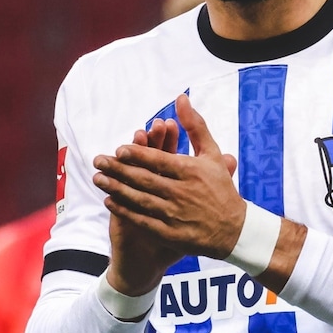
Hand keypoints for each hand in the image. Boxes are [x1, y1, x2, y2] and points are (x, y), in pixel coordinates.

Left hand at [93, 94, 241, 275]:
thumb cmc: (221, 188)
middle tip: (98, 161)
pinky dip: (125, 211)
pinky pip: (143, 221)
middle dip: (118, 170)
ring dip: (116, 189)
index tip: (118, 149)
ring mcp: (175, 215)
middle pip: (145, 179)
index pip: (159, 160)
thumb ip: (195, 126)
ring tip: (98, 179)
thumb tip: (180, 98)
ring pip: (140, 199)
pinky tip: (110, 202)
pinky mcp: (170, 234)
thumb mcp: (211, 154)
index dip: (137, 154)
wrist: (234, 230)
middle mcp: (182, 192)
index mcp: (191, 171)